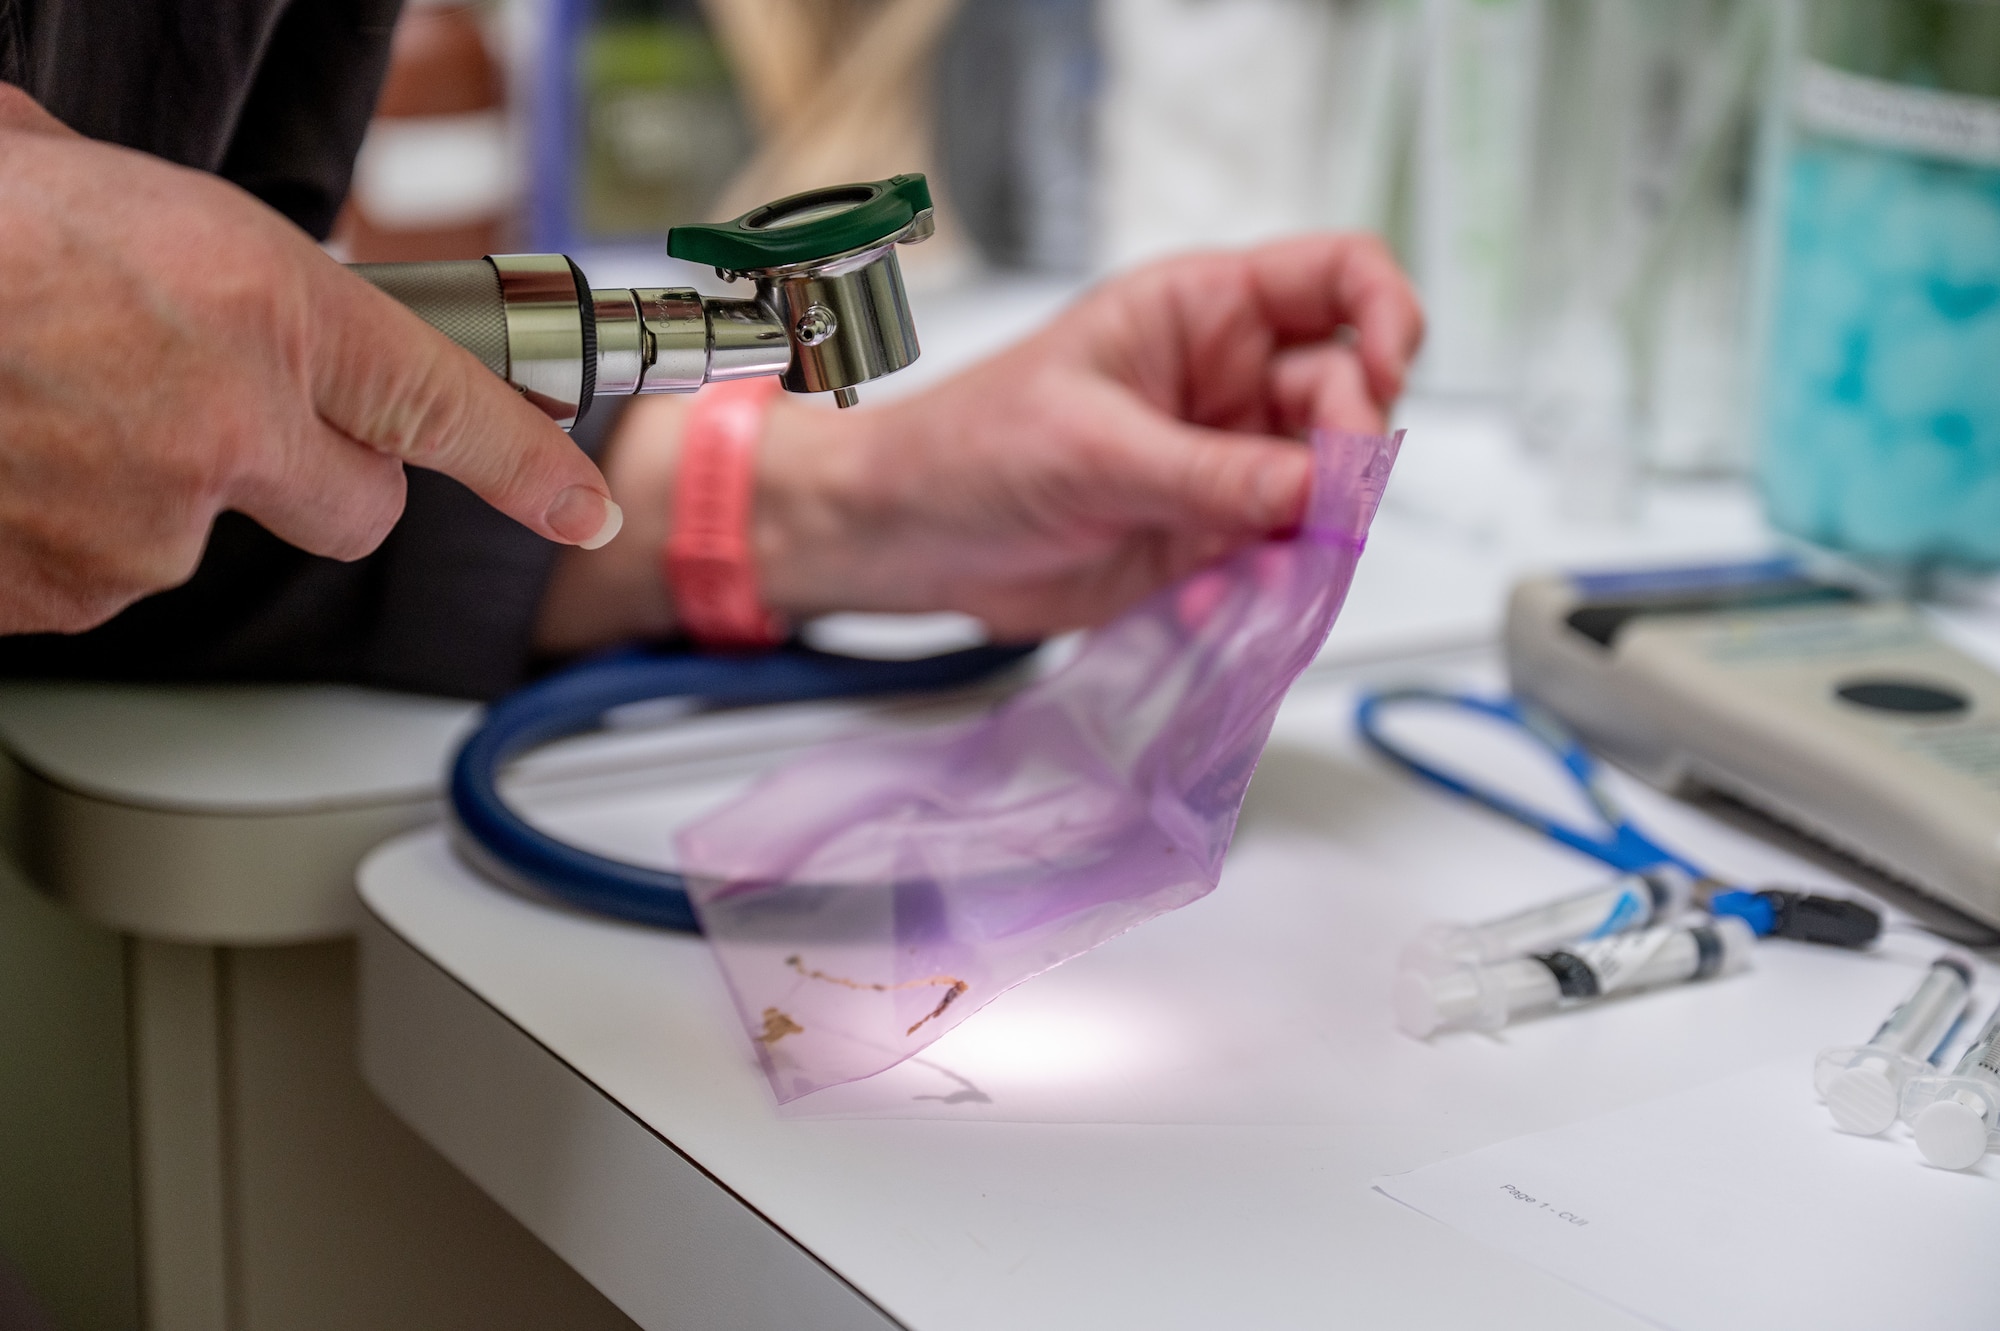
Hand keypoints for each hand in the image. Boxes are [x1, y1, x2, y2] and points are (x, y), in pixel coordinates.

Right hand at [0, 85, 618, 634]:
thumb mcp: (73, 169)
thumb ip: (185, 236)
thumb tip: (190, 245)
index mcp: (259, 307)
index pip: (449, 409)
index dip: (532, 466)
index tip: (579, 503)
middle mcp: (223, 432)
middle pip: (354, 510)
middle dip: (317, 474)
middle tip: (222, 416)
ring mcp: (137, 530)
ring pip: (209, 539)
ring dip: (159, 490)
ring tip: (47, 404)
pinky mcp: (54, 597)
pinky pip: (99, 576)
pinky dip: (65, 531)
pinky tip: (8, 455)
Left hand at [753, 232, 1421, 637]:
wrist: (906, 539)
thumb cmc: (967, 449)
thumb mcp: (1089, 448)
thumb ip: (1209, 474)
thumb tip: (1315, 489)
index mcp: (1200, 311)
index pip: (1339, 277)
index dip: (1386, 313)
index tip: (1386, 374)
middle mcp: (1228, 379)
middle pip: (1350, 395)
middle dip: (1350, 453)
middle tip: (1319, 508)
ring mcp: (1226, 461)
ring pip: (1329, 486)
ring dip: (1317, 532)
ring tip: (1265, 569)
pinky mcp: (1212, 535)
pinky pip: (1283, 555)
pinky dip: (1272, 584)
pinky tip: (1216, 598)